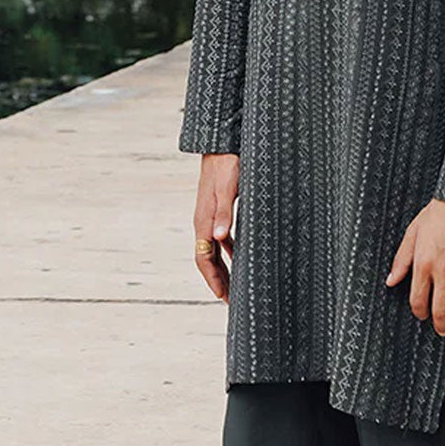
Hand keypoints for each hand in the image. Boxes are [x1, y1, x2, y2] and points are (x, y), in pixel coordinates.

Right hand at [193, 152, 239, 303]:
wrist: (221, 144)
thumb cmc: (227, 164)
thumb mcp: (228, 188)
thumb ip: (225, 213)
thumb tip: (219, 237)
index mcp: (204, 221)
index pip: (204, 258)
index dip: (213, 279)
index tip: (222, 296)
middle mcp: (204, 222)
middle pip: (208, 259)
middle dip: (219, 281)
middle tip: (231, 301)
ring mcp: (209, 217)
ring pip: (214, 250)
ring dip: (224, 268)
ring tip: (235, 285)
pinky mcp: (217, 210)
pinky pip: (220, 238)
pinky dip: (229, 251)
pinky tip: (240, 256)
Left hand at [385, 199, 444, 335]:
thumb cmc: (437, 213)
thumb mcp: (412, 234)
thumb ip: (402, 260)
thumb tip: (391, 280)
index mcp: (423, 264)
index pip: (418, 301)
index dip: (420, 313)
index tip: (423, 315)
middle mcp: (443, 271)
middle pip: (440, 310)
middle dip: (440, 325)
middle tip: (442, 330)